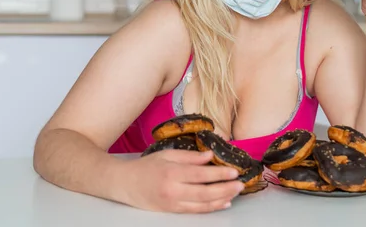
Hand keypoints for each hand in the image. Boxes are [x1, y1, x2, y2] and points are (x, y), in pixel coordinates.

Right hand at [121, 149, 244, 212]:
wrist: (126, 184)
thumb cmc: (146, 166)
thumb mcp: (167, 154)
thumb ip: (189, 156)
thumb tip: (209, 156)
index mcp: (172, 172)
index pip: (201, 174)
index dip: (219, 174)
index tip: (234, 171)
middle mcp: (173, 190)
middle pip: (205, 192)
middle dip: (225, 188)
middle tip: (240, 183)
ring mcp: (173, 203)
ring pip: (203, 204)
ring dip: (222, 199)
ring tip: (235, 192)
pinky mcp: (173, 211)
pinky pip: (196, 211)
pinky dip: (211, 208)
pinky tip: (223, 203)